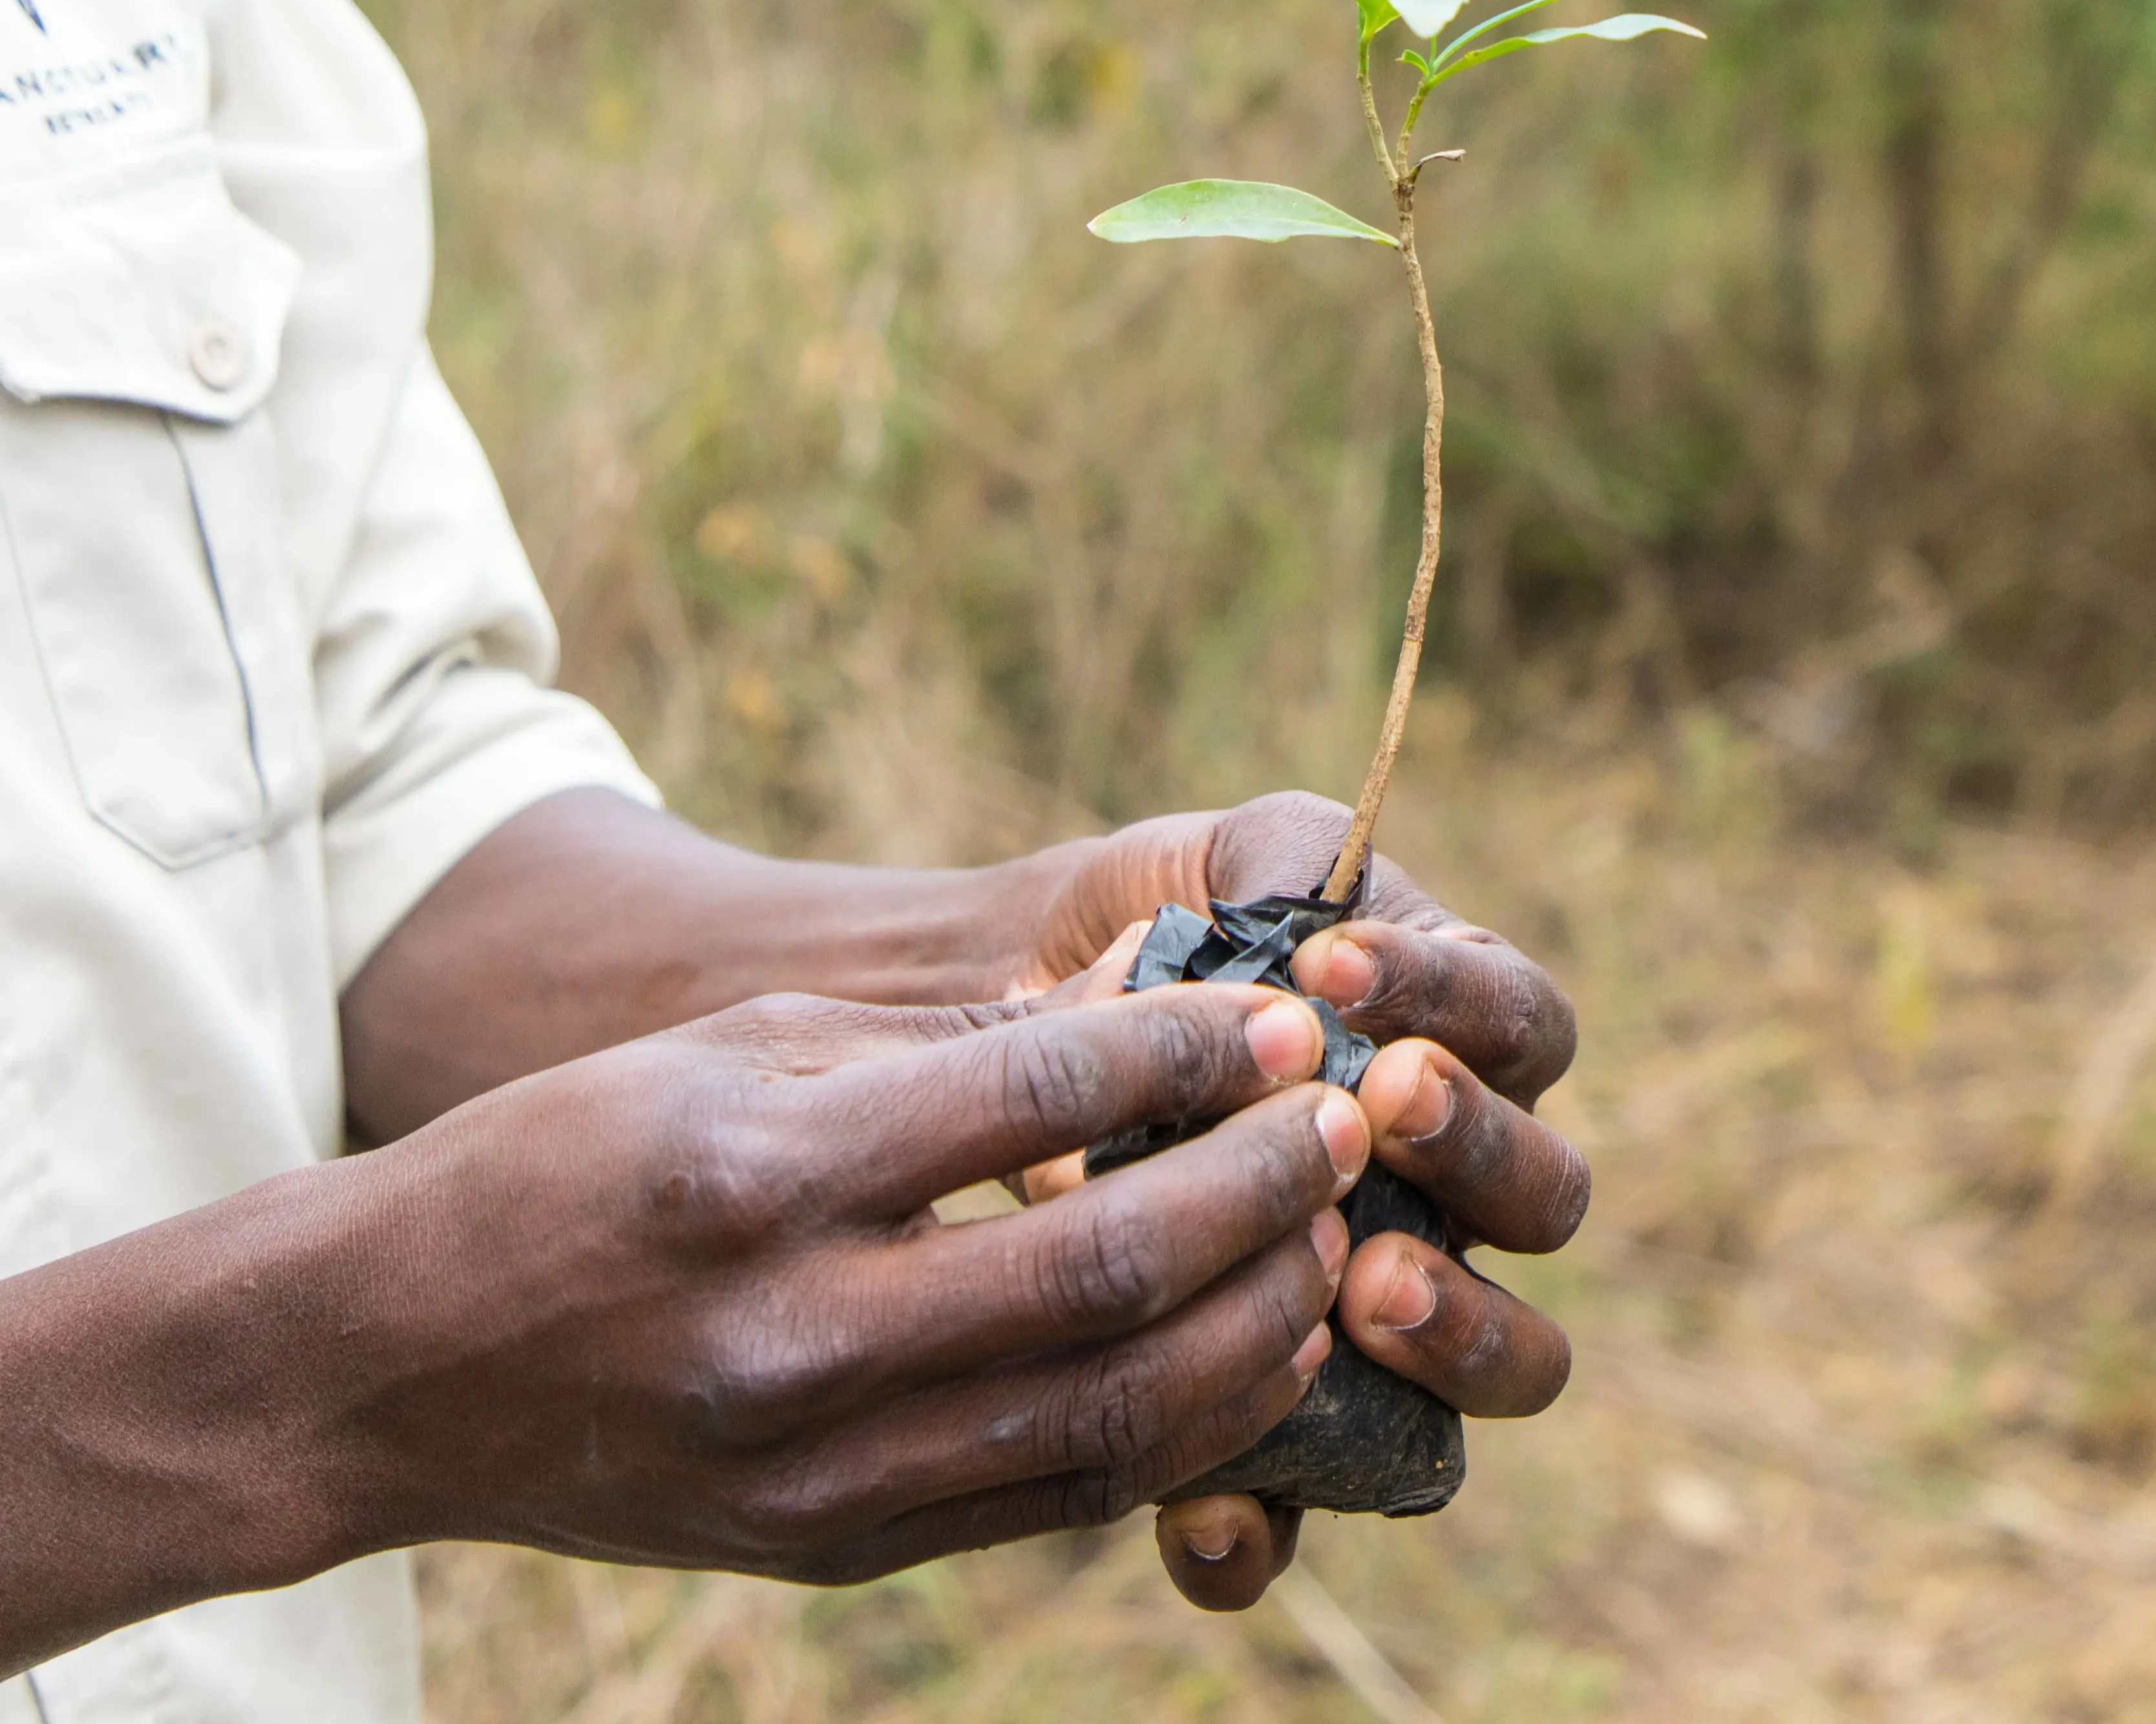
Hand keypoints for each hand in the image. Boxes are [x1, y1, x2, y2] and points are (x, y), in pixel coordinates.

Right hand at [319, 981, 1375, 1587]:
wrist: (401, 1361)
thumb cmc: (576, 1158)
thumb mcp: (735, 1051)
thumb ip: (936, 1051)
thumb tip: (1134, 1021)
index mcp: (762, 1169)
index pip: (1031, 1097)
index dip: (1181, 1051)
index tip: (1278, 1019)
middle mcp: (797, 1331)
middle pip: (1104, 1269)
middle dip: (1256, 1189)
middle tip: (1339, 1124)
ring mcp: (819, 1468)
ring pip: (1109, 1408)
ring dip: (1251, 1322)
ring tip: (1322, 1241)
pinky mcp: (835, 1551)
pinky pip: (1054, 1494)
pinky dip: (1177, 1426)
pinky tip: (1248, 1355)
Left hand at [1026, 790, 1587, 1610]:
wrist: (1039, 1022)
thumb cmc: (1169, 930)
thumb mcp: (1236, 865)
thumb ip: (1297, 869)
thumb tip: (1320, 945)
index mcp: (1462, 1043)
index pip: (1523, 1028)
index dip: (1455, 1002)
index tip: (1333, 965)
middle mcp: (1453, 1184)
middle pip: (1546, 1198)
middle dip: (1479, 1159)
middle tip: (1383, 1113)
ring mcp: (1389, 1303)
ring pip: (1501, 1360)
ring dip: (1455, 1333)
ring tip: (1364, 1288)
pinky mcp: (1283, 1409)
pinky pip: (1318, 1501)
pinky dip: (1273, 1521)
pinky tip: (1212, 1510)